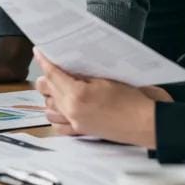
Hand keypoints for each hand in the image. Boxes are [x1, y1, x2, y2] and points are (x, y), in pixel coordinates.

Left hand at [33, 48, 157, 147]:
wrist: (147, 123)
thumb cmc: (132, 99)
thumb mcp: (105, 79)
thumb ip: (81, 75)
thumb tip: (65, 68)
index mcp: (77, 95)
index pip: (52, 74)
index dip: (44, 61)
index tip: (38, 52)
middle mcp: (72, 111)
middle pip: (46, 90)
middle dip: (46, 77)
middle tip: (53, 68)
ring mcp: (75, 123)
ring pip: (48, 108)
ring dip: (50, 97)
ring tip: (59, 88)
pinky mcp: (81, 132)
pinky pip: (58, 126)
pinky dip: (56, 116)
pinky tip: (62, 108)